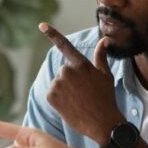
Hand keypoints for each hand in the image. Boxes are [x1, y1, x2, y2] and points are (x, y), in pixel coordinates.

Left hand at [40, 23, 124, 144]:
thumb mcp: (105, 75)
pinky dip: (59, 100)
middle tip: (83, 92)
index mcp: (81, 63)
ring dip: (64, 91)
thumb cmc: (106, 98)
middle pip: (63, 71)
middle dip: (70, 80)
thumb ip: (101, 56)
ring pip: (57, 83)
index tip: (41, 25)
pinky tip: (70, 106)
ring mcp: (58, 83)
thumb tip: (104, 40)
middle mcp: (67, 70)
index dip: (52, 34)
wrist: (102, 123)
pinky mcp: (51, 96)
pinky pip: (52, 94)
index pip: (65, 45)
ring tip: (78, 101)